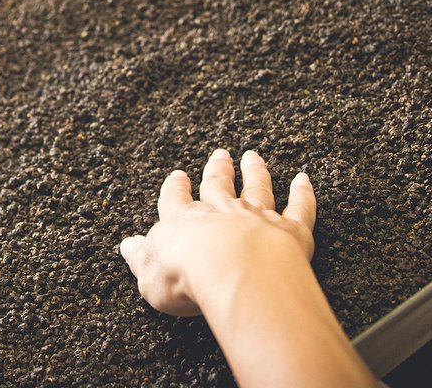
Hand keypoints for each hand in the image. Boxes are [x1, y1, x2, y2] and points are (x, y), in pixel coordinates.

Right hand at [119, 149, 315, 317]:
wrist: (232, 272)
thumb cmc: (185, 278)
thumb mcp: (148, 275)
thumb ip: (141, 259)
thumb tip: (127, 246)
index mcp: (183, 222)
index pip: (176, 200)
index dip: (176, 188)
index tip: (179, 176)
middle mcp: (220, 212)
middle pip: (218, 184)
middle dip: (218, 169)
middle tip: (221, 154)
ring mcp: (256, 217)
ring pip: (257, 188)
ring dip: (255, 172)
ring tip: (254, 157)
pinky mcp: (290, 230)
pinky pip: (299, 207)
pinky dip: (303, 193)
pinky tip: (304, 179)